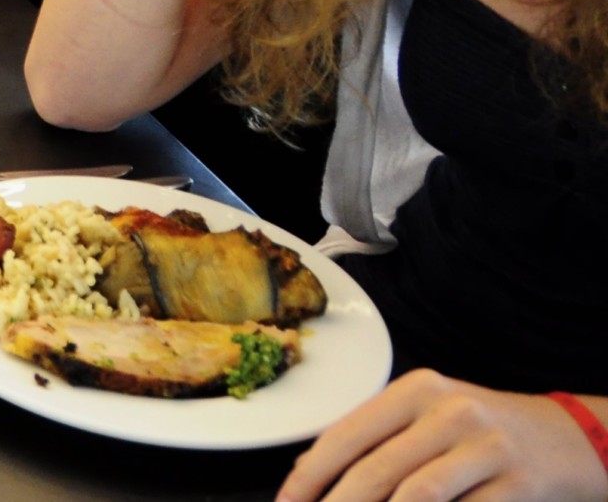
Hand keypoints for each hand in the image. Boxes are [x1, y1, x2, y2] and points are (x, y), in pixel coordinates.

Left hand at [277, 372, 607, 501]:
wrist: (571, 437)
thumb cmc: (483, 430)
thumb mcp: (430, 416)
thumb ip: (378, 438)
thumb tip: (309, 471)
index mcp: (415, 390)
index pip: (346, 435)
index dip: (310, 475)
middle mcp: (449, 412)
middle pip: (375, 471)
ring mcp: (487, 447)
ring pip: (416, 496)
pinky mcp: (518, 482)